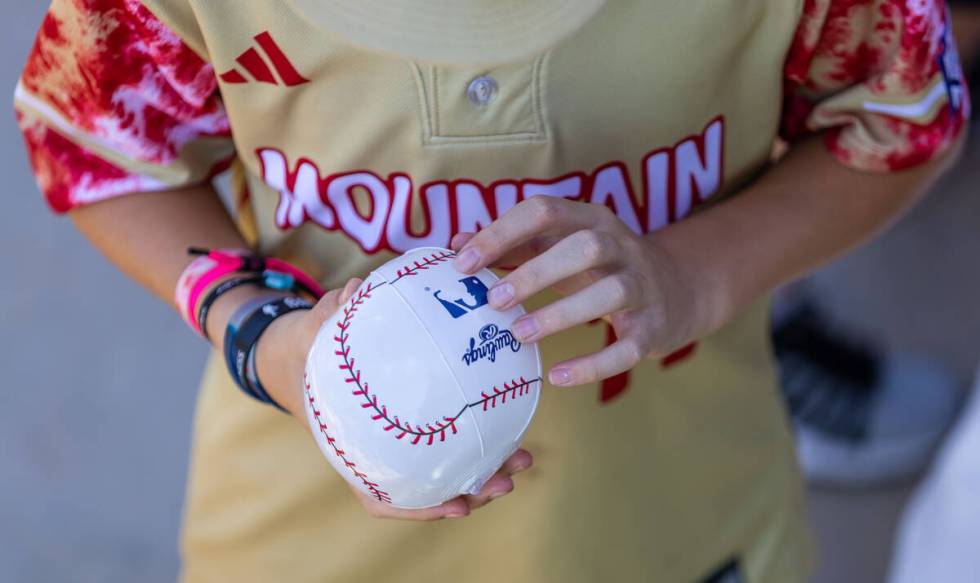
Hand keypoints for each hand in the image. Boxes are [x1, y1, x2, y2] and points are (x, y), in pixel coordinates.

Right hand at [255, 279, 533, 519]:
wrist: (307, 359)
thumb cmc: (314, 353)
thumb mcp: (318, 335)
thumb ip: (333, 317)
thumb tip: (355, 291)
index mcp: (352, 448)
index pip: (380, 497)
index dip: (419, 509)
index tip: (458, 507)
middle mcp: (380, 457)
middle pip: (429, 492)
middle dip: (472, 491)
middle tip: (506, 481)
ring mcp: (404, 448)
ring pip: (448, 474)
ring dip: (487, 474)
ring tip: (522, 460)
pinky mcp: (423, 431)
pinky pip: (455, 449)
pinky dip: (481, 449)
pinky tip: (511, 439)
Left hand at [451, 196, 711, 386]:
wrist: (678, 290)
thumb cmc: (599, 267)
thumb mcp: (559, 247)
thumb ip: (511, 245)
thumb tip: (454, 245)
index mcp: (589, 219)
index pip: (544, 211)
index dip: (501, 233)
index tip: (462, 263)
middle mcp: (620, 246)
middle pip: (584, 247)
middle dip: (536, 272)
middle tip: (494, 301)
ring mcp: (642, 286)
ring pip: (610, 292)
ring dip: (561, 313)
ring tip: (520, 334)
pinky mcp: (653, 327)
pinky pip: (628, 347)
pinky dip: (594, 364)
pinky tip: (559, 376)